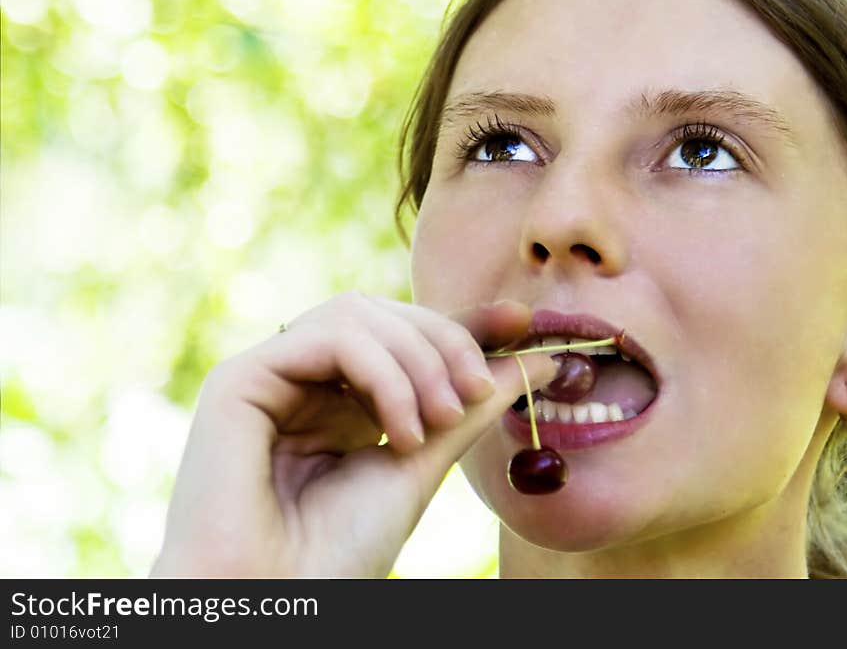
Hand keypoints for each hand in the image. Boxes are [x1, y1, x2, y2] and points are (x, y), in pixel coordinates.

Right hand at [149, 293, 556, 576]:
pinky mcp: (241, 378)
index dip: (460, 322)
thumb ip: (470, 408)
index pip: (401, 336)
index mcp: (339, 399)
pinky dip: (384, 374)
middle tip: (477, 390)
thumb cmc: (342, 551)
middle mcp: (304, 380)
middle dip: (444, 340)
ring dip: (418, 359)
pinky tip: (401, 431)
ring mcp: (272, 376)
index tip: (520, 320)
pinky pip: (330, 337)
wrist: (281, 600)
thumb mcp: (423, 464)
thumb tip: (537, 359)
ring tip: (440, 421)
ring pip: (358, 314)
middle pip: (383, 314)